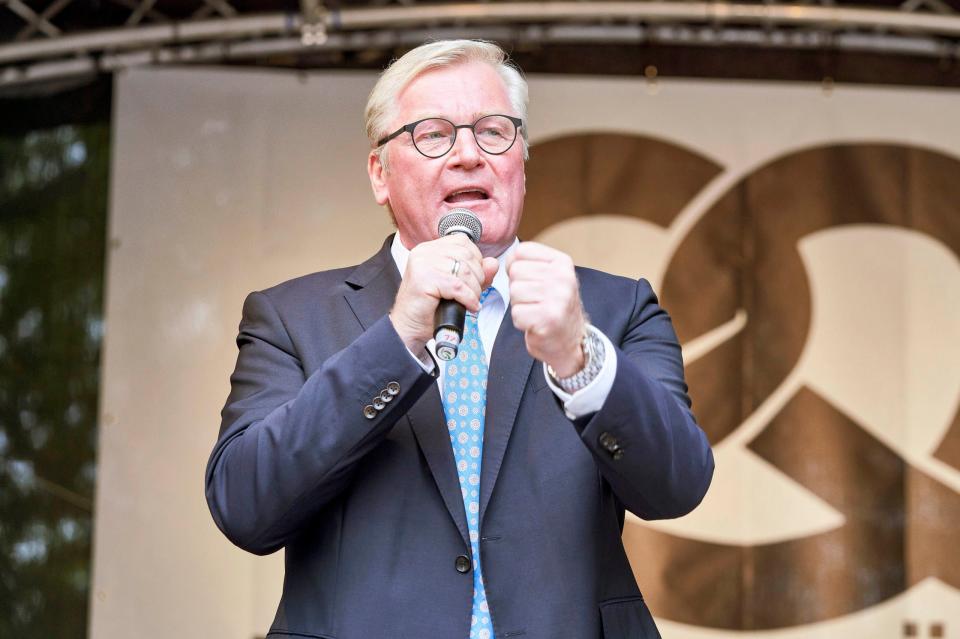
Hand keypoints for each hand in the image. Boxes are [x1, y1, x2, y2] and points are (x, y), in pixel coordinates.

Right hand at [390, 234, 498, 354]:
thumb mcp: (458, 287)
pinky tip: (469, 306)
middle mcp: (424, 252)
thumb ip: (476, 274)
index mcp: (429, 248)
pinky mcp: (424, 279)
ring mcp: (422, 263)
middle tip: (473, 294)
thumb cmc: (430, 308)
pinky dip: (468, 298)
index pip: (462, 241)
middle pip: (466, 255)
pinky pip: (458, 286)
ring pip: (464, 270)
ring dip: (474, 290)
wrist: (409, 327)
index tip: (474, 279)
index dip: (476, 260)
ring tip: (470, 301)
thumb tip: (493, 263)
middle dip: (477, 277)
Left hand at [507, 242, 586, 376]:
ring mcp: (557, 298)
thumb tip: (506, 260)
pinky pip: (516, 313)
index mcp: (562, 262)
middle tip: (535, 300)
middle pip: (515, 271)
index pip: (521, 251)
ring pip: (514, 292)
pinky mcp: (548, 318)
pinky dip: (521, 321)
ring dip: (519, 305)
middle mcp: (563, 277)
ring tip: (536, 311)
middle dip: (517, 288)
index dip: (516, 267)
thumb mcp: (550, 276)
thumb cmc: (554, 307)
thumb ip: (530, 263)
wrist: (570, 340)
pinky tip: (535, 323)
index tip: (530, 281)